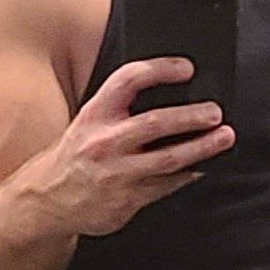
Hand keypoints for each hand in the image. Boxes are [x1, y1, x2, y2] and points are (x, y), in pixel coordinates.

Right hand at [23, 57, 233, 236]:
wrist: (45, 202)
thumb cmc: (76, 155)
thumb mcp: (89, 122)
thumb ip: (121, 108)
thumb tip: (172, 92)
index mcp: (95, 114)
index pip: (128, 80)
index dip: (160, 70)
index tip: (186, 68)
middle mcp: (104, 142)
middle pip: (156, 123)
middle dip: (191, 116)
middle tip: (215, 111)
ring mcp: (117, 174)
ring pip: (168, 159)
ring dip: (202, 147)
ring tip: (224, 137)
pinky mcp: (127, 200)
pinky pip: (167, 185)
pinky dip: (189, 174)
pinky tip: (204, 166)